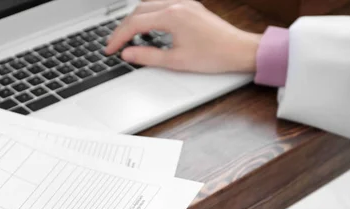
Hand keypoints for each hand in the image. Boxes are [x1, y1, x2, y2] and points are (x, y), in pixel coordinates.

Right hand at [105, 0, 261, 72]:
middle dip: (122, 28)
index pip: (135, 24)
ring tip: (126, 37)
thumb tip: (127, 54)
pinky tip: (146, 29)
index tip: (109, 49)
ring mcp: (184, 3)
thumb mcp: (175, 61)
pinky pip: (161, 5)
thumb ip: (147, 57)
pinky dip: (148, 16)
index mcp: (172, 16)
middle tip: (113, 44)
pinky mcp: (190, 7)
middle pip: (138, 11)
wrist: (239, 50)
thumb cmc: (213, 56)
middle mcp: (177, 4)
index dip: (118, 38)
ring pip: (148, 5)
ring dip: (134, 20)